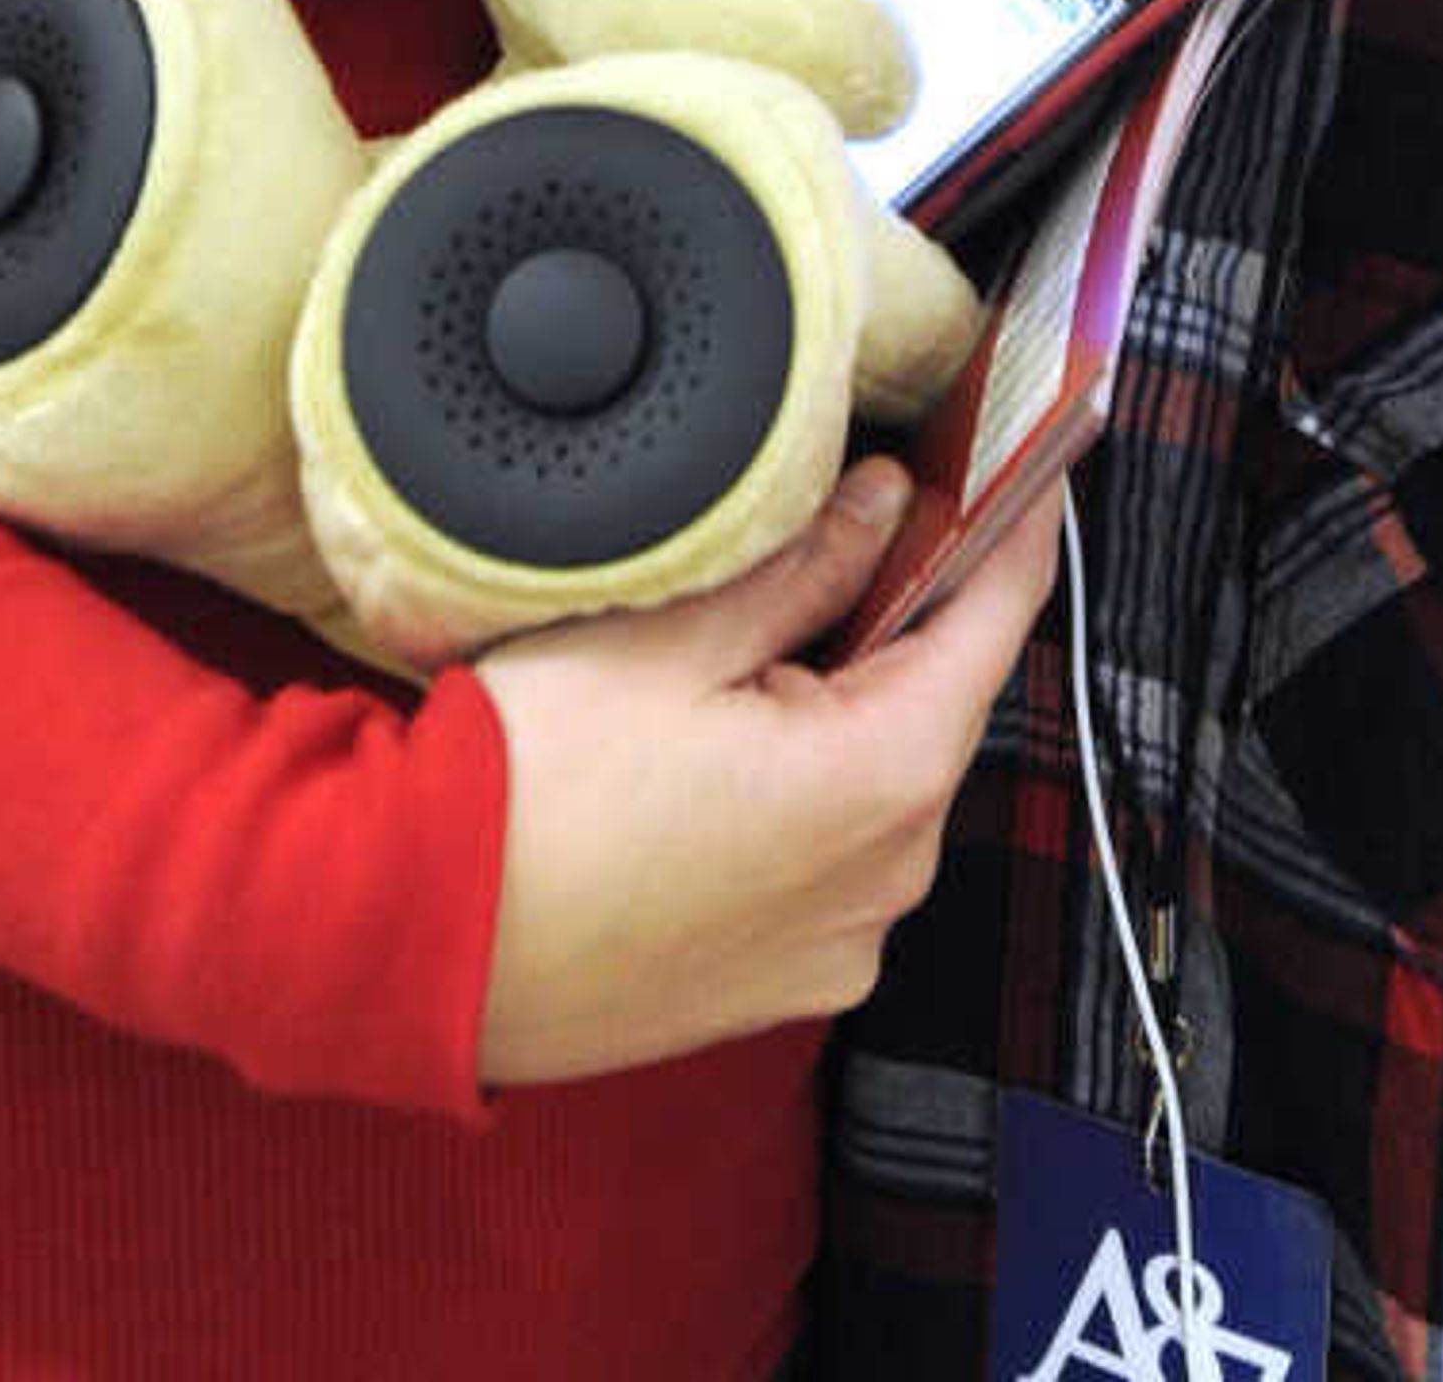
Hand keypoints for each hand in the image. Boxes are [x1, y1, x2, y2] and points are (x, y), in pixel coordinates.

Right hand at [472, 458, 1061, 1086]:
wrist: (419, 945)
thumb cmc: (530, 790)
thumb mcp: (670, 634)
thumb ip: (804, 562)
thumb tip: (885, 499)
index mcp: (882, 779)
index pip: (995, 619)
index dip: (1013, 526)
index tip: (1023, 461)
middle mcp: (888, 879)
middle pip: (938, 701)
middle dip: (904, 608)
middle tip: (856, 512)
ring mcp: (840, 944)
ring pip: (882, 778)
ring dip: (845, 699)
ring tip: (751, 634)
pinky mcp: (785, 980)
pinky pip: (834, 855)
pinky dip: (807, 786)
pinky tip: (720, 743)